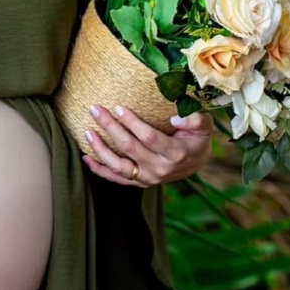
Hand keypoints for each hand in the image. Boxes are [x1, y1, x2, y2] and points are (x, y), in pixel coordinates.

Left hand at [81, 104, 212, 186]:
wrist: (196, 162)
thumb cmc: (196, 138)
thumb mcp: (204, 126)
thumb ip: (195, 119)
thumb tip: (175, 116)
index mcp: (176, 154)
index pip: (149, 137)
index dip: (132, 123)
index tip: (118, 107)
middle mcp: (160, 169)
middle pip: (129, 148)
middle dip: (110, 127)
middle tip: (95, 109)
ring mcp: (149, 178)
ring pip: (119, 166)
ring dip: (100, 149)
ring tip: (87, 132)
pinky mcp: (140, 183)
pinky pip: (116, 179)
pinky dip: (100, 170)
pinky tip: (86, 158)